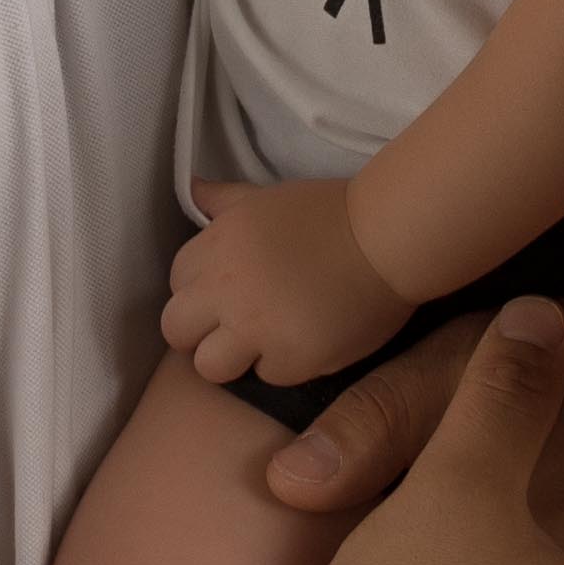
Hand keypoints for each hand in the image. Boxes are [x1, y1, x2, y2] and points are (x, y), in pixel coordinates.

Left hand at [164, 178, 414, 385]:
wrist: (388, 239)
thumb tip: (193, 187)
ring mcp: (256, 328)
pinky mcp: (290, 360)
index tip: (226, 291)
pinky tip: (307, 341)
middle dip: (200, 331)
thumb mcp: (268, 199)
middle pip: (175, 330)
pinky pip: (266, 376)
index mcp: (218, 244)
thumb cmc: (331, 213)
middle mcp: (227, 288)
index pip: (177, 282)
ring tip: (264, 343)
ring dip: (232, 358)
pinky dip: (284, 364)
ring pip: (208, 366)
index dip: (200, 290)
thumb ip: (225, 201)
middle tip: (236, 326)